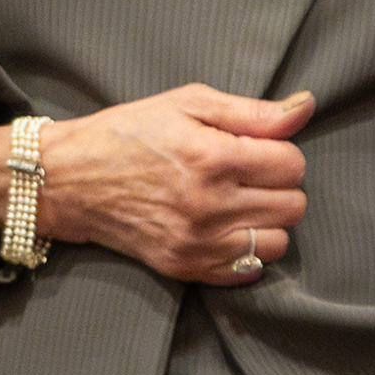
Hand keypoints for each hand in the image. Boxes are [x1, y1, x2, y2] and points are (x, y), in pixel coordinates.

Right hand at [0, 86, 311, 286]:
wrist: (69, 179)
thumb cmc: (129, 133)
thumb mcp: (187, 103)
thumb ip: (251, 111)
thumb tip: (305, 108)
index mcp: (212, 156)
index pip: (292, 164)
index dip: (281, 153)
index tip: (258, 150)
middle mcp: (208, 204)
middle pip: (292, 206)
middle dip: (280, 187)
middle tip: (251, 176)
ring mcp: (196, 242)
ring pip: (278, 243)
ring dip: (268, 222)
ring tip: (241, 204)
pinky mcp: (184, 267)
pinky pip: (248, 271)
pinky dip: (248, 252)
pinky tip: (227, 230)